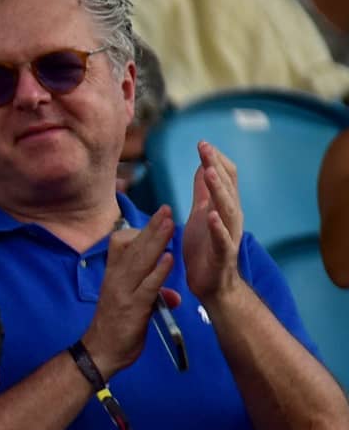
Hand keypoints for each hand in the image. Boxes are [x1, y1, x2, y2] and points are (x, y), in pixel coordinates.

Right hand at [82, 207, 179, 374]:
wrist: (99, 354)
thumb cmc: (115, 330)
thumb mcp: (133, 308)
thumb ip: (153, 297)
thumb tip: (173, 296)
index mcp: (113, 277)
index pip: (121, 246)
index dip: (139, 231)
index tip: (155, 218)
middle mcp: (116, 280)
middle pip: (134, 248)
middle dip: (152, 227)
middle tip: (166, 208)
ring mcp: (124, 293)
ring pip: (141, 261)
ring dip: (157, 241)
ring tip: (170, 223)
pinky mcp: (133, 308)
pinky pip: (148, 286)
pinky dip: (159, 271)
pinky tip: (170, 258)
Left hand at [182, 141, 243, 303]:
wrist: (212, 286)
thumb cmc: (205, 249)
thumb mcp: (200, 215)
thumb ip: (202, 192)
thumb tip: (203, 166)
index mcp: (224, 207)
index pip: (225, 177)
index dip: (215, 160)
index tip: (202, 143)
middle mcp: (231, 218)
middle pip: (227, 188)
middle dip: (215, 167)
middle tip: (205, 148)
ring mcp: (229, 236)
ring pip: (227, 209)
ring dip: (218, 191)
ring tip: (208, 173)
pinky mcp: (223, 255)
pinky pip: (222, 240)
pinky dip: (218, 227)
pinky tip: (212, 215)